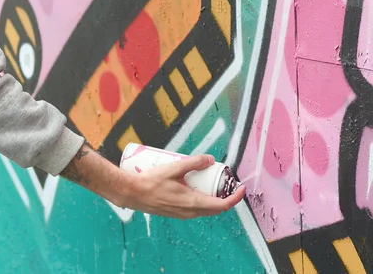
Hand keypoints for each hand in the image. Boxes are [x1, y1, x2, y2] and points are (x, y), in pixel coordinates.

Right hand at [58, 142, 244, 219]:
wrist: (132, 193)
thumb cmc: (150, 182)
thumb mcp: (173, 168)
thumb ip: (192, 162)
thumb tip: (209, 158)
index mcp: (193, 202)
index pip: (222, 205)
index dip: (235, 197)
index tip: (241, 188)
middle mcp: (189, 212)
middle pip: (215, 208)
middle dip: (224, 196)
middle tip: (226, 181)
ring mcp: (182, 214)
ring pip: (204, 208)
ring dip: (212, 198)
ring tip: (210, 181)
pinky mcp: (175, 212)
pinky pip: (194, 208)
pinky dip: (201, 199)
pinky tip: (193, 186)